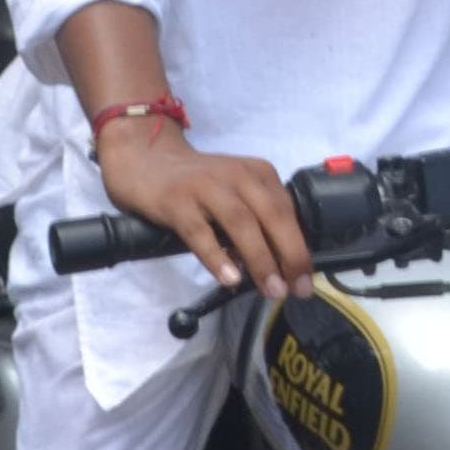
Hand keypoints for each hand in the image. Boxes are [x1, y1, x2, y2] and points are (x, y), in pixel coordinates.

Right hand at [96, 124, 315, 300]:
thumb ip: (258, 219)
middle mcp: (234, 174)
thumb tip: (283, 267)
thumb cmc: (197, 184)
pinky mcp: (176, 200)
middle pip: (271, 215)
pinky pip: (200, 232)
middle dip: (289, 255)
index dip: (299, 249)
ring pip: (240, 222)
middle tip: (295, 290)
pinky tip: (229, 279)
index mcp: (256, 172)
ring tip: (270, 289)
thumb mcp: (236, 191)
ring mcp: (204, 185)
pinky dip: (217, 257)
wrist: (144, 159)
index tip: (304, 281)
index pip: (287, 211)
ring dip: (260, 259)